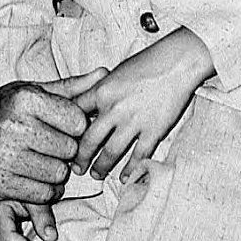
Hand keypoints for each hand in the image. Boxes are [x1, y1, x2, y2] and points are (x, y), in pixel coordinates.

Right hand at [0, 69, 106, 202]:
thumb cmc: (3, 109)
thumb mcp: (33, 90)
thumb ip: (72, 88)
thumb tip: (105, 74)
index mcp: (25, 99)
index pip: (77, 121)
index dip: (76, 126)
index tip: (63, 126)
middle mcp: (13, 126)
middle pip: (69, 149)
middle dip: (66, 150)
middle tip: (51, 145)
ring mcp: (4, 157)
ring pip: (58, 174)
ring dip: (57, 172)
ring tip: (43, 160)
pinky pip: (43, 195)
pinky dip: (46, 190)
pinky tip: (35, 176)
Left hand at [73, 28, 213, 181]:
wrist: (177, 62)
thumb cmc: (147, 62)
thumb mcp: (116, 73)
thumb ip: (102, 90)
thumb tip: (89, 106)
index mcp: (102, 90)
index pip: (76, 115)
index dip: (67, 130)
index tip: (64, 141)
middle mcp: (114, 108)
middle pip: (89, 140)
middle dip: (80, 157)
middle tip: (76, 167)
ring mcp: (133, 121)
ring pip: (111, 152)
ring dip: (101, 166)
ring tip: (95, 175)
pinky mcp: (153, 130)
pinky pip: (138, 156)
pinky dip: (130, 169)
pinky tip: (124, 177)